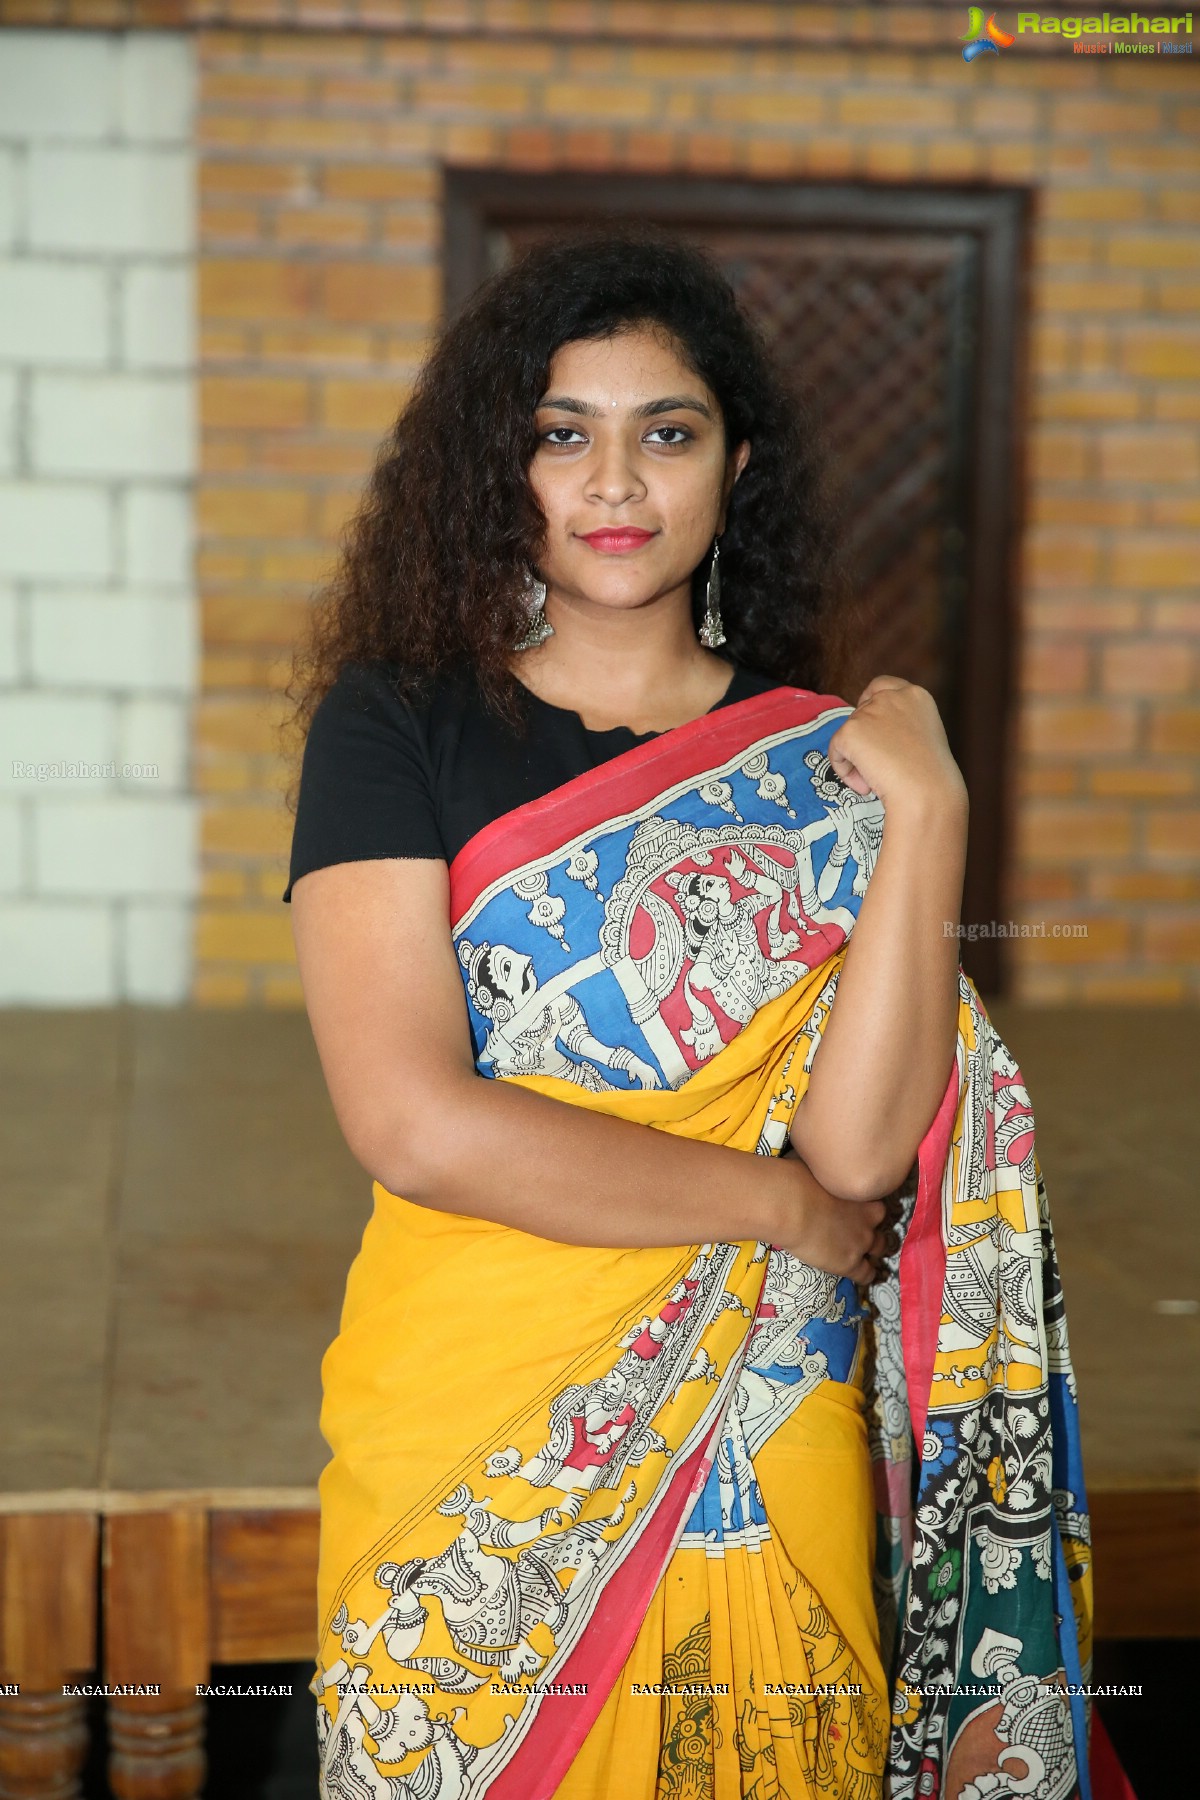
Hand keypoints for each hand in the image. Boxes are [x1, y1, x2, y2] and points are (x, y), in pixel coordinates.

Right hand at [775, 1148, 896, 1286]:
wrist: (791, 1206)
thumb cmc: (798, 1180)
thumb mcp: (819, 1169)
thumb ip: (828, 1176)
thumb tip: (822, 1168)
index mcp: (863, 1196)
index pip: (878, 1207)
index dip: (869, 1212)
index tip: (858, 1214)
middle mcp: (868, 1220)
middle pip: (883, 1227)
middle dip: (873, 1232)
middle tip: (858, 1234)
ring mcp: (861, 1243)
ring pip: (879, 1250)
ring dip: (873, 1253)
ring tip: (863, 1255)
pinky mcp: (850, 1264)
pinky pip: (867, 1275)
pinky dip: (865, 1274)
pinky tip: (860, 1274)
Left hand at [827, 676, 966, 817]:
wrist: (926, 792)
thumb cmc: (930, 777)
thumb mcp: (923, 739)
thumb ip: (901, 727)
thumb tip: (872, 736)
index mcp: (916, 696)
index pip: (882, 686)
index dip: (870, 704)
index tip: (869, 728)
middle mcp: (891, 696)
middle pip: (860, 712)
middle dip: (864, 739)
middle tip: (878, 766)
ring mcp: (869, 711)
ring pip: (849, 735)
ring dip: (857, 760)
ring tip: (878, 781)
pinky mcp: (851, 730)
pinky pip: (836, 752)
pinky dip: (845, 772)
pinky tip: (866, 785)